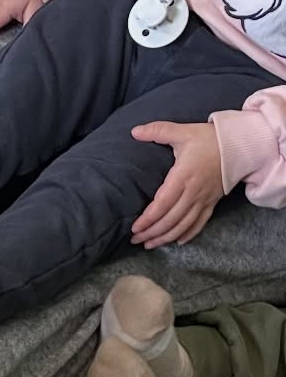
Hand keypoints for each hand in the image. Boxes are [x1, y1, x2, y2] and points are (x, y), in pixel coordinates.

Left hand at [131, 122, 223, 248]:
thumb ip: (158, 131)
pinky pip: (200, 223)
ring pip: (183, 225)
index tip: (134, 228)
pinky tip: (177, 242)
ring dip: (166, 238)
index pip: (162, 204)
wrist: (242, 144)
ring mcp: (204, 199)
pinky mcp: (213, 202)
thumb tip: (135, 131)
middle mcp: (193, 192)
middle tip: (135, 240)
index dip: (148, 219)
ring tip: (150, 245)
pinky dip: (188, 234)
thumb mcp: (183, 132)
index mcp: (183, 176)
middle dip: (151, 233)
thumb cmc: (210, 138)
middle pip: (170, 220)